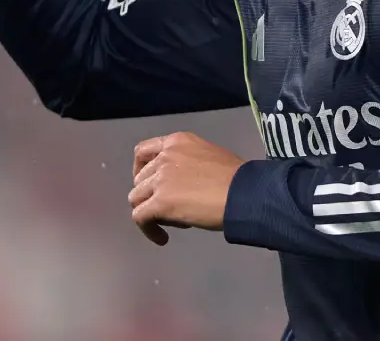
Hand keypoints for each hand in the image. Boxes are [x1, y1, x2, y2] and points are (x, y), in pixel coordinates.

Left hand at [128, 132, 245, 245]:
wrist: (244, 192)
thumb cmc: (237, 177)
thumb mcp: (209, 155)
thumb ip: (189, 163)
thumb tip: (184, 181)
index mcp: (176, 142)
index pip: (143, 152)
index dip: (141, 170)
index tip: (150, 184)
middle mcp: (164, 157)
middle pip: (139, 179)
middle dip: (149, 194)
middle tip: (169, 208)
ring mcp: (160, 179)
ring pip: (135, 198)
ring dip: (149, 212)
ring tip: (170, 222)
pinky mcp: (160, 202)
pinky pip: (140, 217)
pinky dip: (148, 230)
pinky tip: (162, 239)